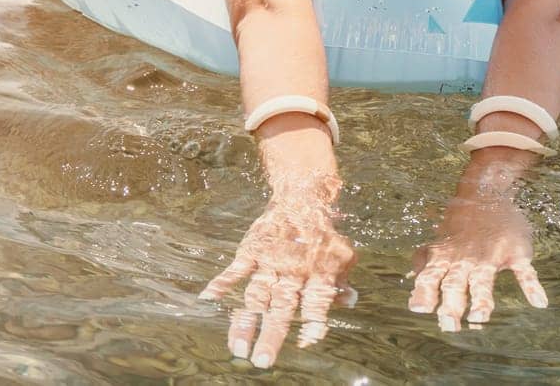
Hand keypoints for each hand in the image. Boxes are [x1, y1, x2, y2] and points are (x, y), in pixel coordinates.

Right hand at [198, 192, 358, 367]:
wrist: (301, 198)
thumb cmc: (323, 235)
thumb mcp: (342, 256)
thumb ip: (342, 282)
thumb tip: (351, 301)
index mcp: (317, 276)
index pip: (315, 306)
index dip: (311, 324)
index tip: (305, 344)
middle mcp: (292, 272)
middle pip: (280, 308)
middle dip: (271, 335)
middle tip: (261, 361)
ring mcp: (270, 261)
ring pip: (256, 295)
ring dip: (246, 321)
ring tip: (237, 347)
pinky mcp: (252, 250)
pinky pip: (236, 268)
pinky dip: (222, 282)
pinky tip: (209, 298)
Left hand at [408, 183, 546, 330]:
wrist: (487, 192)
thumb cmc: (460, 223)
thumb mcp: (438, 239)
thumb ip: (425, 260)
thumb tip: (412, 279)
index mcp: (446, 257)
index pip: (431, 278)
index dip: (425, 293)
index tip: (420, 309)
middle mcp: (466, 259)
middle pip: (456, 284)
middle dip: (451, 306)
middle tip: (449, 326)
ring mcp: (491, 256)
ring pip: (485, 280)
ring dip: (482, 300)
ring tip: (480, 318)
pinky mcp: (515, 253)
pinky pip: (524, 272)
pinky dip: (532, 286)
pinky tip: (539, 302)